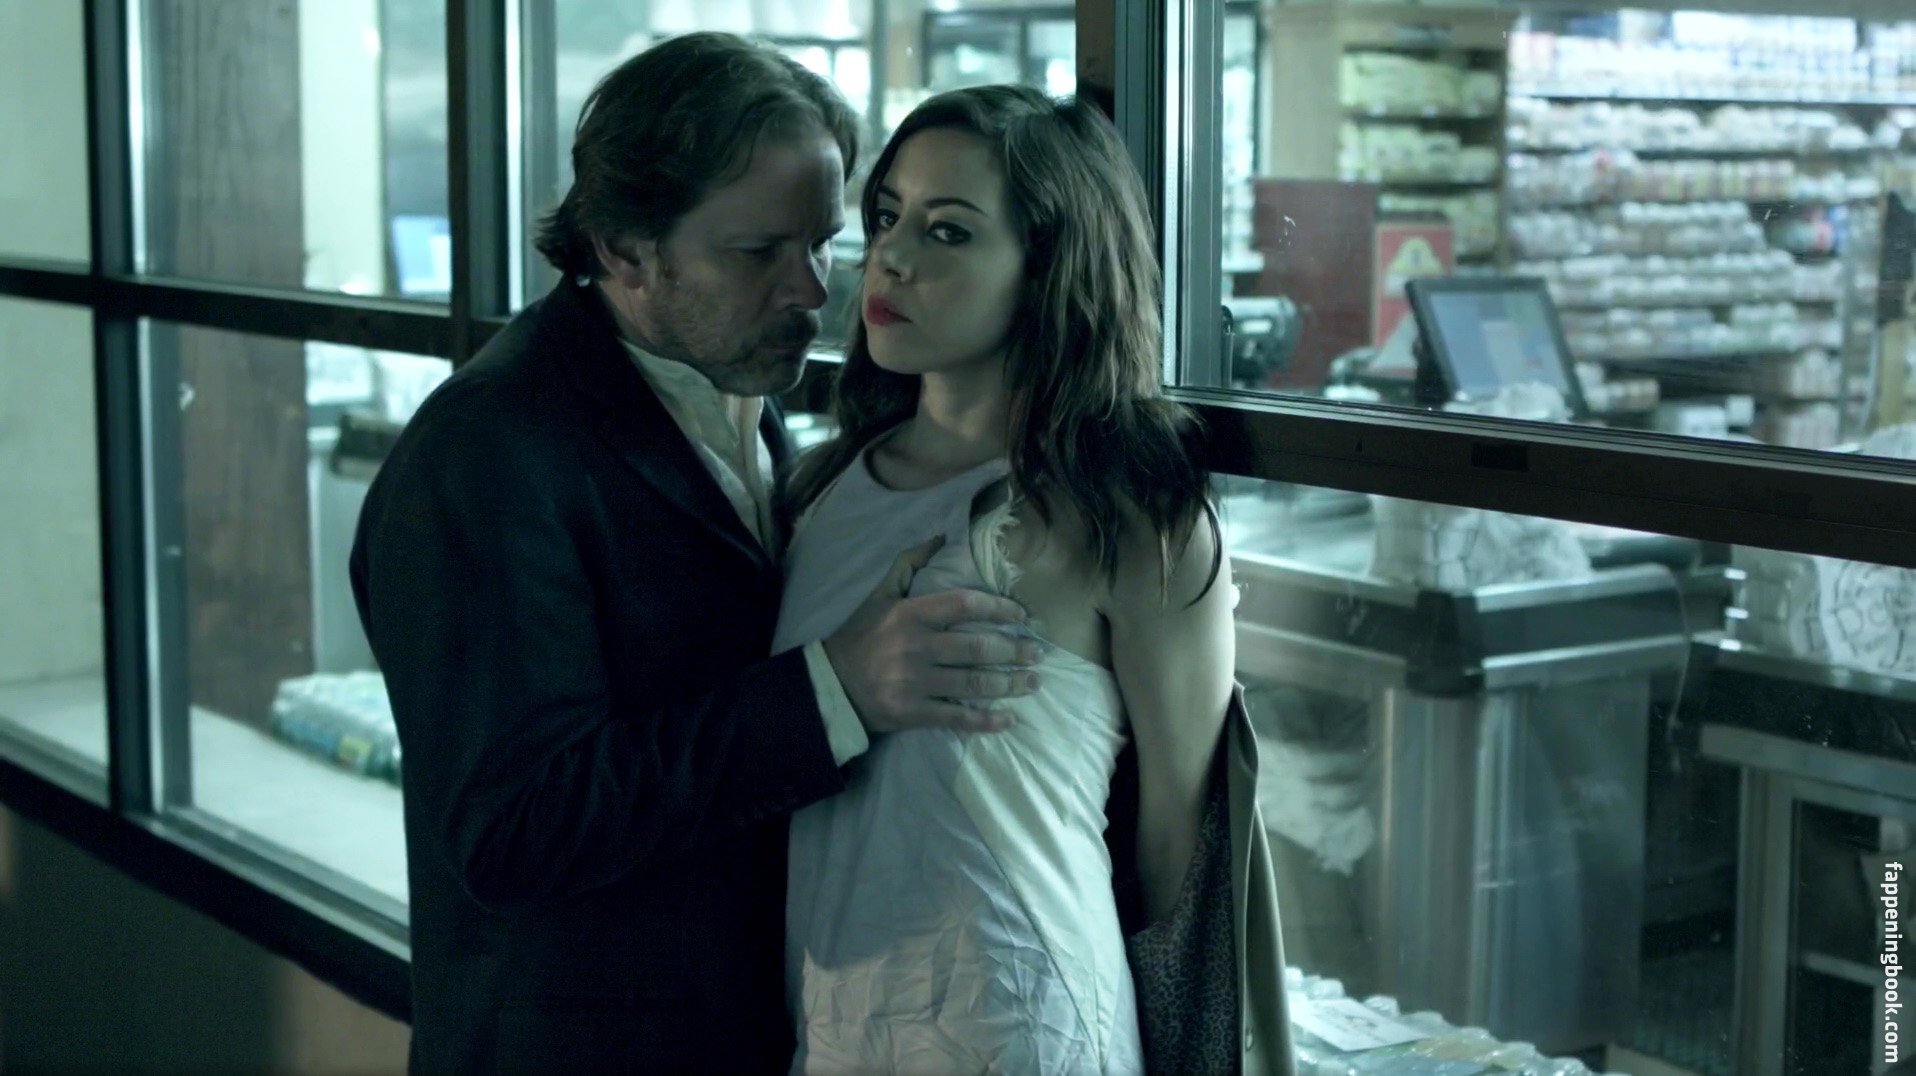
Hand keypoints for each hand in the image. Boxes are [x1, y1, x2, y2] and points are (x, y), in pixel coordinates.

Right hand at [823, 536, 1042, 733]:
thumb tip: (940, 537)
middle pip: (977, 647)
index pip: (965, 604)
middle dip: (1015, 651)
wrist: (830, 685)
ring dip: (1009, 684)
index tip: (1021, 615)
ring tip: (1033, 682)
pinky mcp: (912, 712)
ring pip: (973, 682)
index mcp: (910, 614)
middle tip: (1038, 653)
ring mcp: (915, 682)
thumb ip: (909, 564)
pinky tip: (1007, 719)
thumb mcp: (880, 594)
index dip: (998, 607)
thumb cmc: (859, 636)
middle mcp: (916, 646)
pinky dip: (985, 720)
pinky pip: (956, 717)